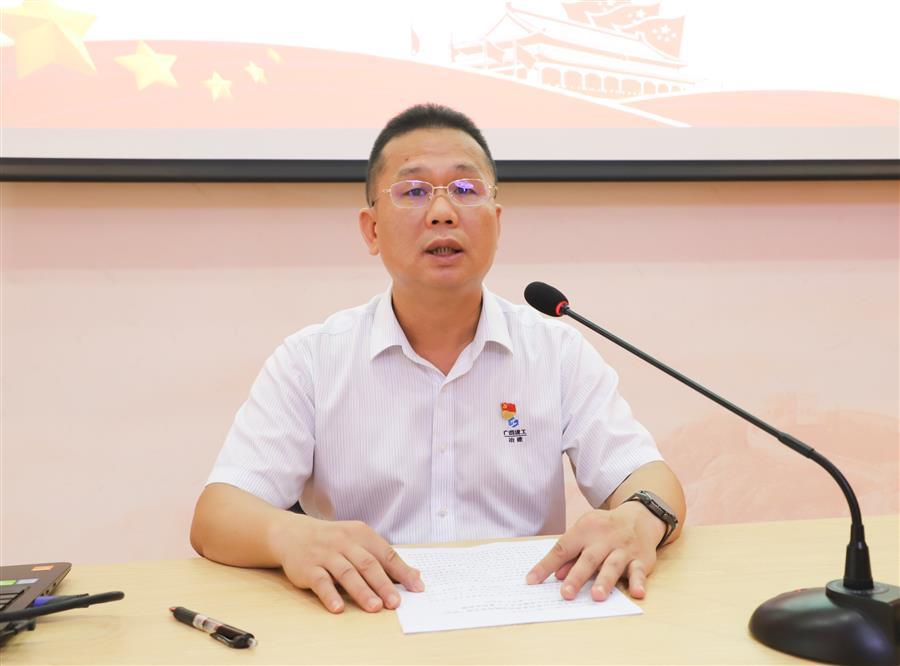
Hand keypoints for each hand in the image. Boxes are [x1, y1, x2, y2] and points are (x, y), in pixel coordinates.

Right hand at [273, 517, 423, 613]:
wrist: (293, 534)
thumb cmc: (333, 540)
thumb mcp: (358, 541)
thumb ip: (383, 558)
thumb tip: (414, 575)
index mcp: (360, 533)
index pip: (385, 553)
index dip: (402, 571)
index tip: (416, 587)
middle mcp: (344, 542)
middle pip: (367, 564)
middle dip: (383, 584)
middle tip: (395, 602)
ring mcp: (325, 554)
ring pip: (346, 573)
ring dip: (361, 591)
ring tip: (375, 607)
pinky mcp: (308, 568)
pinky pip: (320, 581)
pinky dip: (330, 595)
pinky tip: (338, 608)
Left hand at [525, 502, 663, 600]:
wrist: (638, 516)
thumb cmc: (603, 529)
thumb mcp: (585, 534)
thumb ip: (571, 554)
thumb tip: (557, 575)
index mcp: (584, 530)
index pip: (562, 549)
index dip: (546, 565)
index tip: (532, 581)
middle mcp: (604, 539)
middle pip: (588, 559)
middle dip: (576, 577)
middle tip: (565, 594)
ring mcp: (623, 549)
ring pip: (613, 565)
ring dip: (605, 581)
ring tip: (597, 596)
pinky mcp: (641, 559)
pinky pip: (640, 571)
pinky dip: (639, 582)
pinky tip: (637, 593)